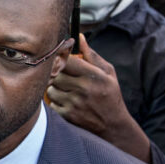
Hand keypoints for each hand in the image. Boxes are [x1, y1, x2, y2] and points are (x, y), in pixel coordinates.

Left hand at [47, 35, 149, 161]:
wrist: (113, 125)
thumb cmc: (110, 95)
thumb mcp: (107, 73)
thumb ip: (91, 55)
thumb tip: (79, 37)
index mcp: (93, 75)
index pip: (67, 60)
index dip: (61, 57)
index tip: (61, 58)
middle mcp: (83, 89)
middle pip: (55, 73)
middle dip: (56, 73)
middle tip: (62, 74)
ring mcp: (74, 103)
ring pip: (50, 88)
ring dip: (55, 88)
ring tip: (66, 89)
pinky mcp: (68, 116)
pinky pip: (51, 103)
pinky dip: (56, 102)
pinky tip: (67, 102)